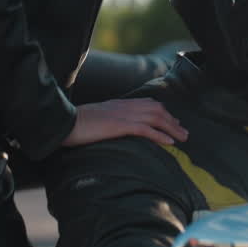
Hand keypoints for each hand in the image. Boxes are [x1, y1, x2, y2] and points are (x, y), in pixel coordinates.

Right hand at [62, 98, 188, 146]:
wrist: (63, 123)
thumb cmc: (74, 125)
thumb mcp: (95, 120)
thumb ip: (107, 121)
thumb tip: (113, 129)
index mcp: (118, 104)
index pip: (147, 103)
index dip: (162, 112)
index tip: (172, 122)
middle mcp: (123, 106)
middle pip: (155, 109)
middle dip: (172, 121)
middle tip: (184, 132)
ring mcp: (122, 114)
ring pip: (155, 118)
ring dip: (172, 128)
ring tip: (183, 138)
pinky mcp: (119, 125)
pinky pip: (145, 129)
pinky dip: (160, 135)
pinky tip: (170, 142)